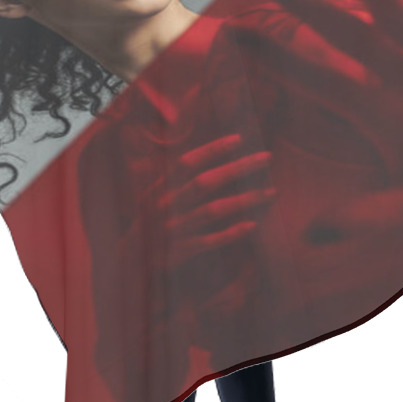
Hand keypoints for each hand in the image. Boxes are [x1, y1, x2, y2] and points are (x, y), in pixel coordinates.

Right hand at [120, 131, 275, 322]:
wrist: (130, 262)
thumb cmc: (150, 222)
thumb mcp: (154, 195)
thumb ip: (175, 176)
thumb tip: (203, 151)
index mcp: (160, 188)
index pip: (187, 162)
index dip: (212, 149)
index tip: (239, 139)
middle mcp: (167, 206)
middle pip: (206, 182)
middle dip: (239, 168)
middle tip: (267, 158)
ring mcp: (175, 229)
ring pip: (214, 210)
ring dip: (245, 200)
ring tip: (272, 192)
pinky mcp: (182, 252)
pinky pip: (211, 241)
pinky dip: (232, 233)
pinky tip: (253, 225)